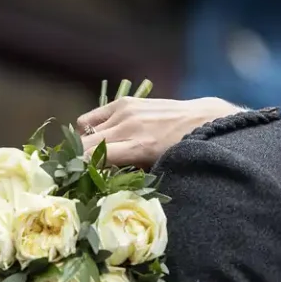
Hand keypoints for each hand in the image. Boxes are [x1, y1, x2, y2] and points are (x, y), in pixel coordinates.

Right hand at [75, 97, 239, 165]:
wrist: (201, 121)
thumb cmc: (182, 152)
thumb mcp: (157, 169)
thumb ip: (129, 173)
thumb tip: (99, 179)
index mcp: (139, 147)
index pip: (92, 157)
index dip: (81, 170)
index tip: (79, 179)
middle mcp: (128, 127)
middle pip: (84, 144)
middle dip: (80, 158)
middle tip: (84, 170)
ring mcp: (125, 111)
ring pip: (84, 129)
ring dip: (86, 143)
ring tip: (97, 152)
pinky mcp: (125, 102)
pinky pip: (92, 116)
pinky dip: (91, 127)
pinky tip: (102, 136)